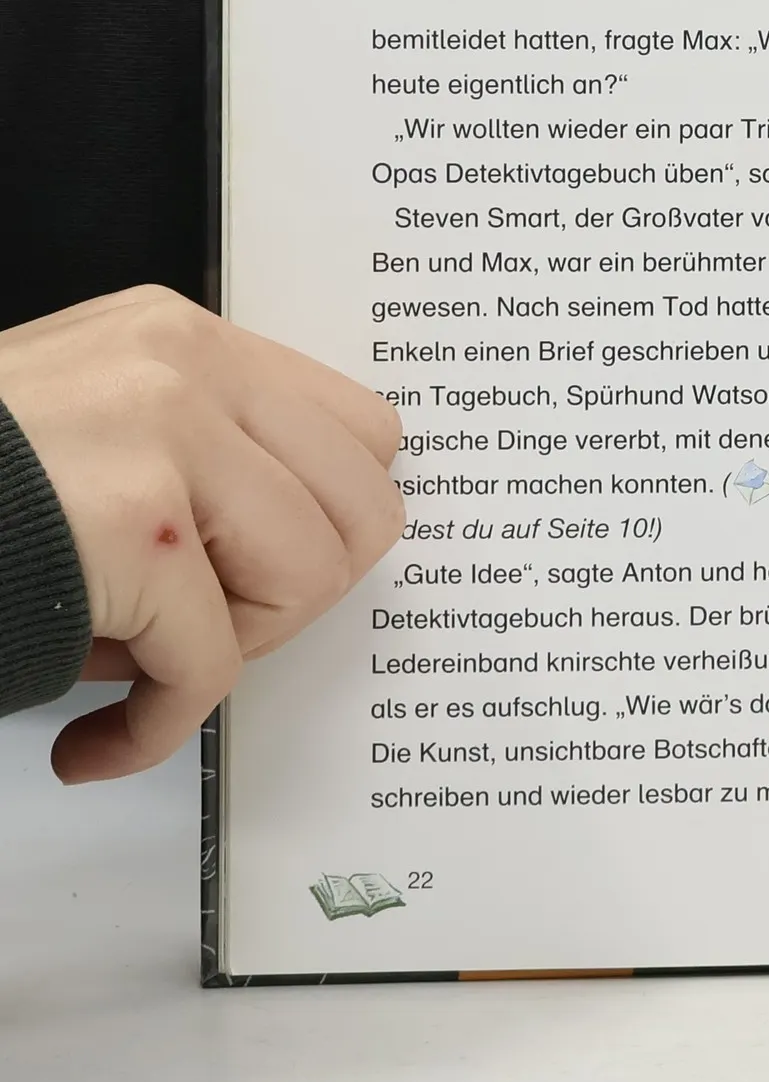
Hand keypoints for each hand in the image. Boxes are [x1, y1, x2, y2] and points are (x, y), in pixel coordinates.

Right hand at [0, 287, 403, 782]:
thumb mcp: (91, 428)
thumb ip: (197, 455)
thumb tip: (302, 544)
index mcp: (182, 339)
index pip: (364, 431)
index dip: (327, 525)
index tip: (264, 572)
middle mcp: (184, 367)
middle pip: (365, 510)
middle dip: (292, 597)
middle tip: (207, 628)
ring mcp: (162, 438)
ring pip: (307, 581)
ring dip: (228, 653)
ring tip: (139, 659)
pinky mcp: (129, 529)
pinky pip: (209, 669)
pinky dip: (155, 732)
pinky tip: (96, 742)